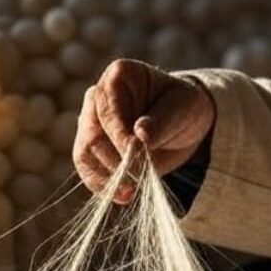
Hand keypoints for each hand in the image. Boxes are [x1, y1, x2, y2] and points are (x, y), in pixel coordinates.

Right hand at [74, 59, 214, 203]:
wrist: (185, 124)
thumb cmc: (184, 107)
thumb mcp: (183, 108)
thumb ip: (162, 121)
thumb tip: (140, 134)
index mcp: (119, 75)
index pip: (108, 110)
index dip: (120, 136)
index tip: (137, 154)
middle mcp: (97, 96)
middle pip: (92, 134)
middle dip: (115, 160)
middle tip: (141, 175)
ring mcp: (91, 122)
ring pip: (84, 154)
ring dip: (107, 177)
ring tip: (132, 190)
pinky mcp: (93, 148)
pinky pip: (88, 169)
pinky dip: (104, 186)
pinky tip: (125, 195)